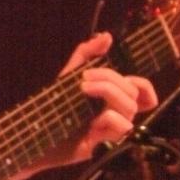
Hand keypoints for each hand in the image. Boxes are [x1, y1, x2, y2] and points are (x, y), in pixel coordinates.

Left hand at [41, 32, 157, 167]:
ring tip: (82, 90)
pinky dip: (108, 118)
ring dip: (107, 91)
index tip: (124, 77)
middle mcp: (116, 113)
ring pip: (129, 107)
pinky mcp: (105, 144)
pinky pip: (122, 126)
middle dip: (109, 78)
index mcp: (111, 99)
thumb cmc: (55, 105)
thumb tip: (106, 36)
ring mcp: (112, 129)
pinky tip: (91, 120)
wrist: (35, 132)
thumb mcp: (69, 75)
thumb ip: (86, 54)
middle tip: (83, 79)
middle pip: (132, 91)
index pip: (143, 92)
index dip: (144, 86)